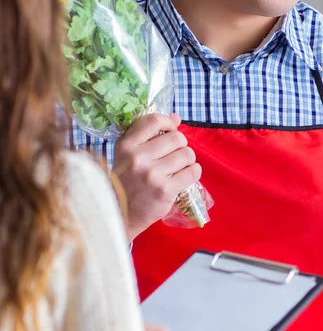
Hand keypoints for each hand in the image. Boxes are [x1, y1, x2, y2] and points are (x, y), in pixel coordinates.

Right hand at [113, 113, 200, 239]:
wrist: (119, 213)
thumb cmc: (126, 181)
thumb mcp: (129, 154)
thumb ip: (149, 134)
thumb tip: (176, 117)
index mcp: (126, 145)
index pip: (154, 121)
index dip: (169, 124)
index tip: (170, 131)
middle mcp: (137, 158)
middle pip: (177, 138)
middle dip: (181, 145)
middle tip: (175, 155)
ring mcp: (152, 175)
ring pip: (187, 154)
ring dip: (188, 160)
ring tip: (179, 167)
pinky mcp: (165, 190)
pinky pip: (193, 172)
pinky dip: (193, 172)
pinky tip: (185, 176)